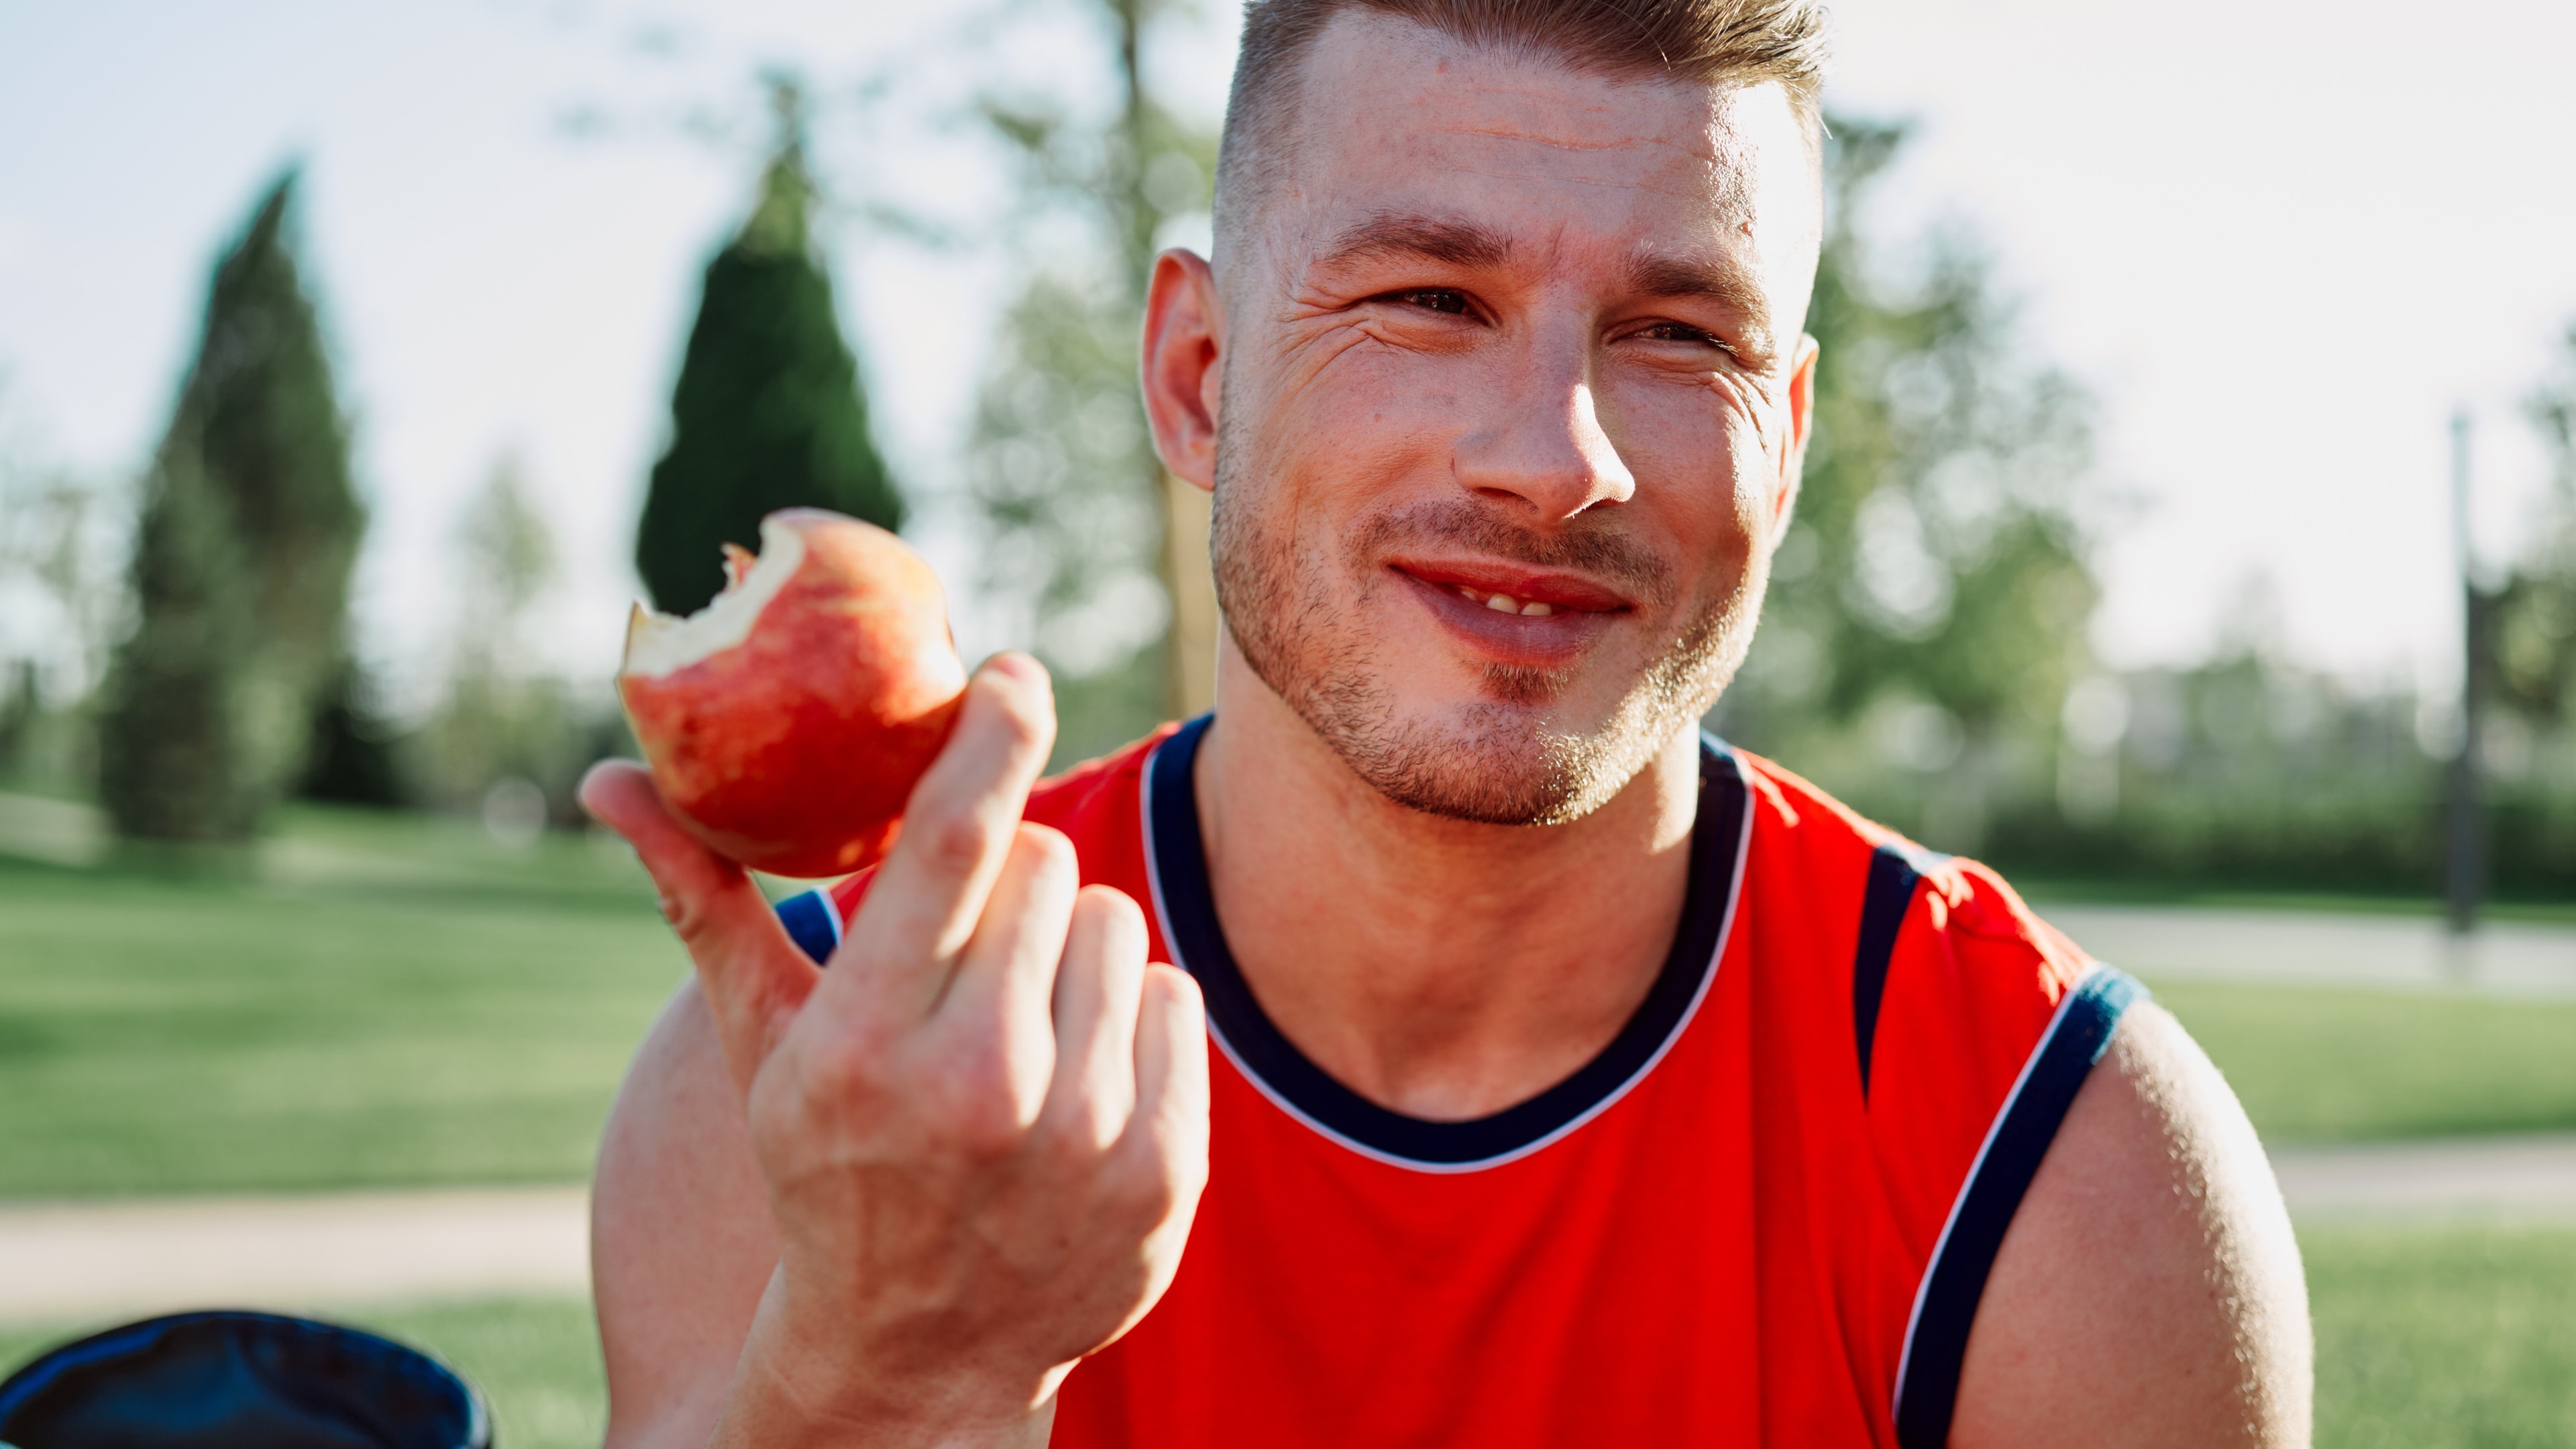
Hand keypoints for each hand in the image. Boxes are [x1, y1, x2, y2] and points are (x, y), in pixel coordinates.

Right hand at [581, 653, 1210, 1446]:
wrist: (917, 1357)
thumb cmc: (831, 1168)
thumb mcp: (763, 1047)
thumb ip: (703, 901)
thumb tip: (606, 779)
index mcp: (864, 1049)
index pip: (949, 844)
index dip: (989, 736)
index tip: (1012, 670)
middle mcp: (979, 1090)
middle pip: (1045, 867)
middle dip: (1012, 883)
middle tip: (973, 955)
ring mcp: (1084, 1137)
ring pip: (1119, 924)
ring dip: (1074, 949)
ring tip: (1019, 1025)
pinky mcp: (1163, 1171)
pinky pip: (1178, 999)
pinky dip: (1135, 1018)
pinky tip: (1079, 1080)